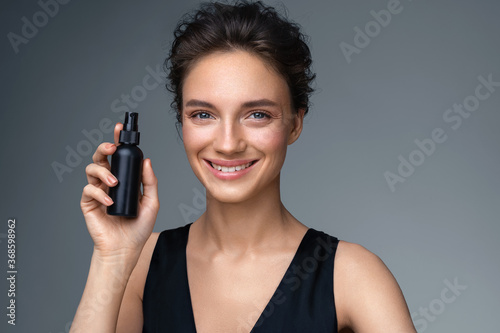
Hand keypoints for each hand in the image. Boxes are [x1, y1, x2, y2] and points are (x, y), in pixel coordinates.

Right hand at [80, 122, 159, 261]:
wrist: (125, 248)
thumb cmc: (138, 227)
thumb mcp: (151, 202)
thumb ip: (150, 182)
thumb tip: (147, 160)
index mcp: (124, 180)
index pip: (119, 157)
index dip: (118, 142)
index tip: (120, 129)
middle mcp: (109, 182)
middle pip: (101, 157)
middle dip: (104, 148)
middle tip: (112, 148)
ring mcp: (97, 192)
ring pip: (92, 169)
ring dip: (103, 171)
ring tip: (114, 182)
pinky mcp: (88, 203)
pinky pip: (88, 190)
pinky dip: (99, 193)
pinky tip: (110, 202)